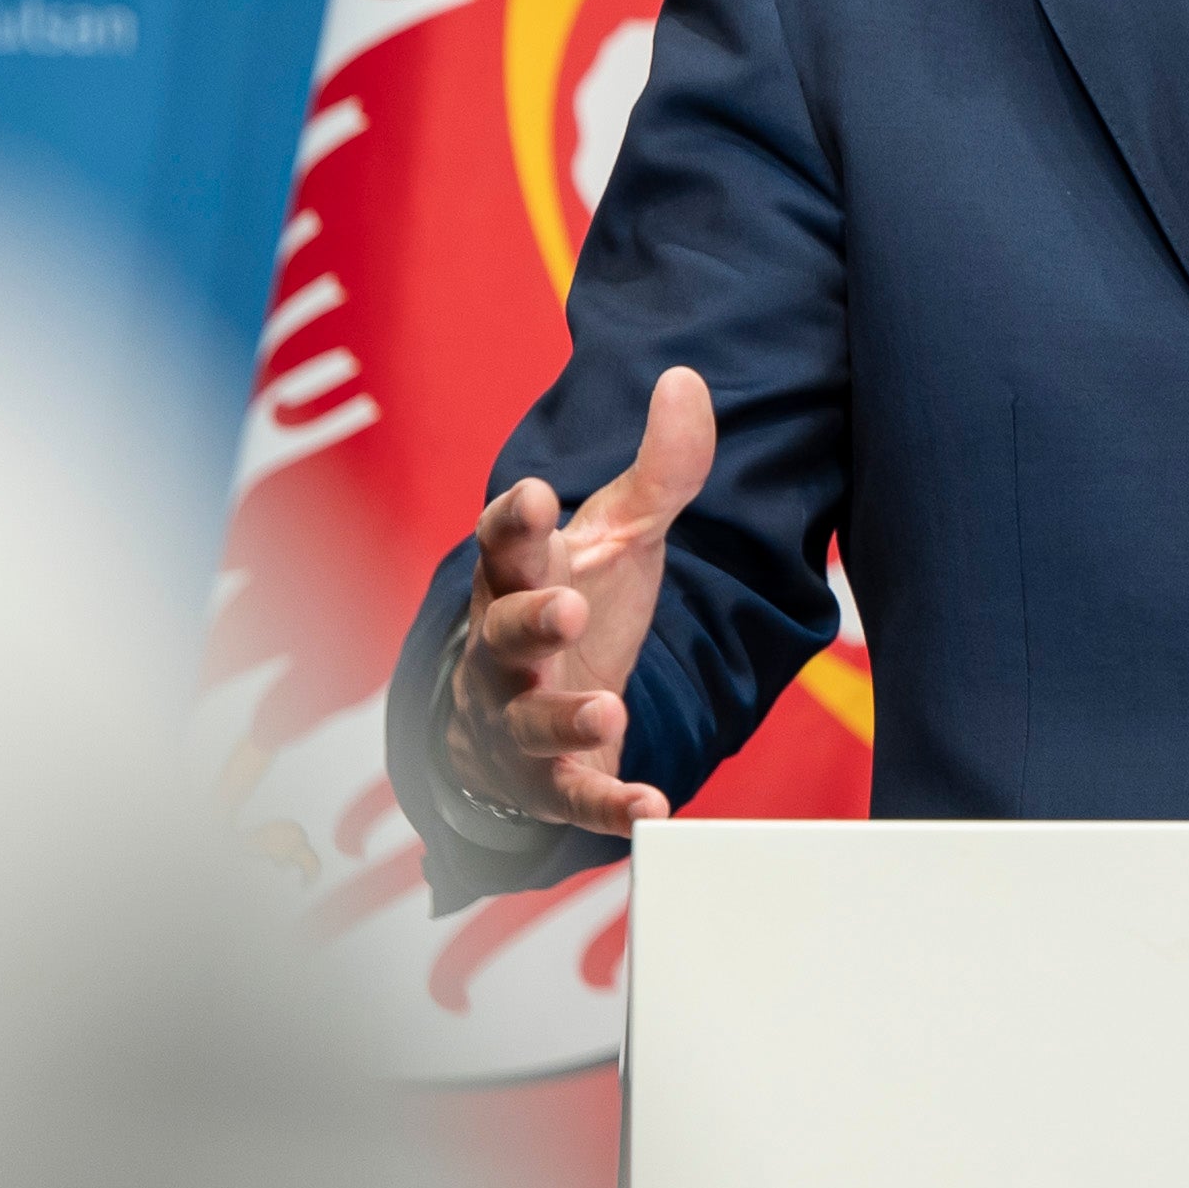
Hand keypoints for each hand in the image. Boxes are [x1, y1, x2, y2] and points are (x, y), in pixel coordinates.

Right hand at [442, 367, 714, 833]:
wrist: (517, 710)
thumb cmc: (568, 600)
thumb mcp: (617, 534)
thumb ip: (659, 469)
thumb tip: (687, 379)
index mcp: (516, 576)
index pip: (503, 543)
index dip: (513, 523)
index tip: (533, 496)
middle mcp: (503, 649)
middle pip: (500, 633)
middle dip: (527, 621)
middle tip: (561, 606)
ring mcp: (518, 719)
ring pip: (527, 721)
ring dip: (562, 717)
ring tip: (604, 711)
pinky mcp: (547, 781)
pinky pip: (573, 797)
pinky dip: (608, 806)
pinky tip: (650, 808)